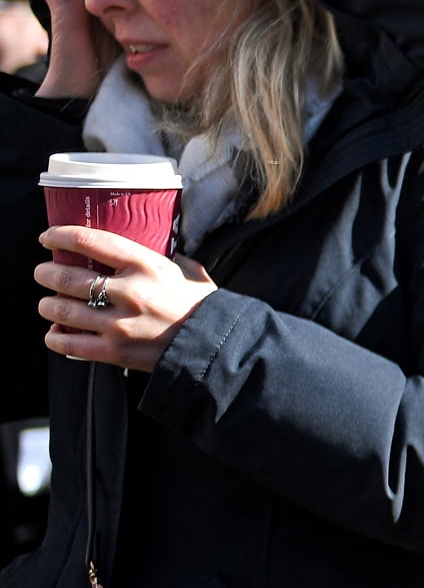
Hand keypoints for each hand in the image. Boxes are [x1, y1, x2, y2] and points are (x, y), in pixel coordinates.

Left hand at [36, 225, 215, 370]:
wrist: (216, 347)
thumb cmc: (204, 306)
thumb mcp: (189, 271)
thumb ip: (166, 258)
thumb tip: (153, 244)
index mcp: (147, 266)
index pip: (91, 242)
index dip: (61, 236)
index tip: (47, 237)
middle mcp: (129, 292)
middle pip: (67, 278)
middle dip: (46, 274)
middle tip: (43, 273)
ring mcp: (119, 324)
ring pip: (61, 311)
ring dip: (47, 306)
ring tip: (48, 304)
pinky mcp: (115, 352)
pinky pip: (70, 344)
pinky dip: (56, 338)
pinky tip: (56, 333)